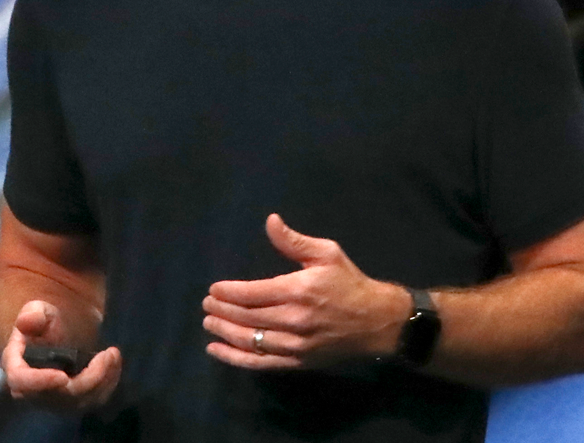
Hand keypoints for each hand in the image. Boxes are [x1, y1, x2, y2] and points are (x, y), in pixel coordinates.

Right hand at [1, 300, 121, 409]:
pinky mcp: (72, 403)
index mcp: (16, 366)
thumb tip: (24, 322)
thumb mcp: (39, 310)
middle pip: (59, 396)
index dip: (40, 383)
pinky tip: (114, 363)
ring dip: (102, 380)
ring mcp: (53, 400)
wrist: (60, 332)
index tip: (63, 377)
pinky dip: (108, 383)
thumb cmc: (45, 320)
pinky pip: (92, 401)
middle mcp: (32, 390)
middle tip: (108, 354)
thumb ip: (33, 314)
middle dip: (88, 379)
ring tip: (113, 354)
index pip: (21, 382)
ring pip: (80, 402)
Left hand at [203, 214, 412, 370]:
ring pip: (251, 341)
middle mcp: (294, 319)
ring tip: (208, 324)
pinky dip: (236, 358)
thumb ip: (294, 241)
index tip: (213, 290)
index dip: (228, 293)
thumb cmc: (349, 283)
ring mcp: (296, 344)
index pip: (252, 293)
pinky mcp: (298, 362)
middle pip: (247, 317)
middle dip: (221, 311)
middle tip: (206, 305)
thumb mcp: (326, 253)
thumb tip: (270, 221)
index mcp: (298, 290)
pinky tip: (217, 351)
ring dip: (224, 333)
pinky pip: (261, 363)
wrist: (377, 321)